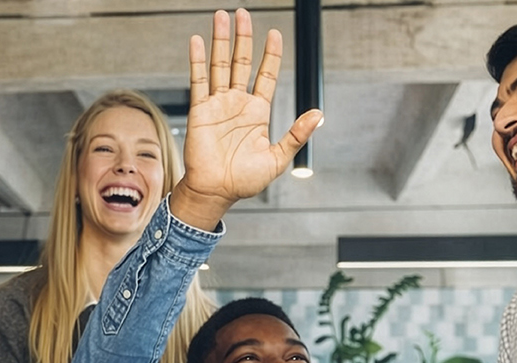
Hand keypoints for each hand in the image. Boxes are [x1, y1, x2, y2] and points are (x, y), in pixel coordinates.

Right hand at [169, 8, 322, 230]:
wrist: (216, 192)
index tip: (274, 34)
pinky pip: (199, 80)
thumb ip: (296, 135)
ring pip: (220, 65)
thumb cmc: (244, 181)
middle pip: (242, 62)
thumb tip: (318, 114)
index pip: (266, 74)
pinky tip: (198, 41)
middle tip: (242, 14)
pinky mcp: (200, 110)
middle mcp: (237, 103)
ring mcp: (218, 104)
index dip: (271, 54)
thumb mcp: (277, 158)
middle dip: (243, 37)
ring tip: (222, 16)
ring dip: (220, 40)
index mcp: (258, 112)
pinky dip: (198, 60)